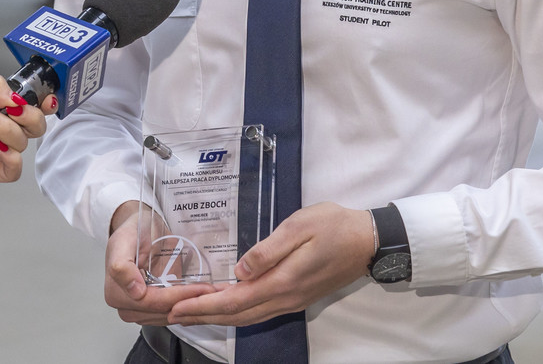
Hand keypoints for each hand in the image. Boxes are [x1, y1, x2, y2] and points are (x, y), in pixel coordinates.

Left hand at [0, 74, 51, 182]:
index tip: (45, 98)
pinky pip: (13, 169)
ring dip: (9, 130)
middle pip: (34, 125)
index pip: (29, 103)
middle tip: (14, 109)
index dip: (42, 101)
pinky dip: (11, 158)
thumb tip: (18, 97)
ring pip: (23, 144)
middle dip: (30, 115)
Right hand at [105, 200, 216, 323]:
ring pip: (168, 317)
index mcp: (115, 292)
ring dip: (189, 307)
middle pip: (161, 312)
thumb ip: (122, 265)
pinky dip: (185, 307)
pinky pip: (170, 314)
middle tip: (210, 290)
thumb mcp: (125, 240)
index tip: (199, 288)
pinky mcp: (152, 309)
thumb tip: (135, 291)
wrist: (141, 227)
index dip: (176, 297)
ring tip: (208, 292)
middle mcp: (125, 305)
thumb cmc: (134, 230)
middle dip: (186, 302)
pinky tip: (198, 296)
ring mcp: (139, 310)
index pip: (151, 302)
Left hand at [167, 202, 374, 326]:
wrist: (368, 240)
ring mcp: (293, 300)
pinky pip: (260, 311)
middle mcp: (286, 298)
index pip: (235, 300)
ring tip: (192, 313)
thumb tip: (240, 270)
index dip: (204, 306)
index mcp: (283, 281)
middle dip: (203, 316)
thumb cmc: (334, 226)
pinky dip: (237, 311)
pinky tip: (225, 304)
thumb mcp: (298, 227)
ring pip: (249, 316)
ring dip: (218, 316)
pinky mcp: (297, 296)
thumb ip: (268, 250)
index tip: (177, 308)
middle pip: (238, 314)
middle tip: (173, 315)